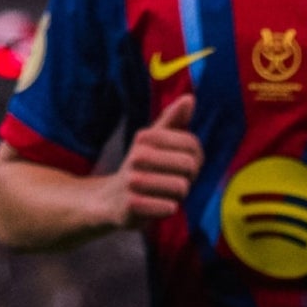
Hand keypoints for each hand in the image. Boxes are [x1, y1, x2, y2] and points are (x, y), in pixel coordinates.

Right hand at [109, 93, 202, 228]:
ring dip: (178, 195)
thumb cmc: (140, 168)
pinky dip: (168, 208)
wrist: (110, 201)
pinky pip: (169, 207)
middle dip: (188, 177)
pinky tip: (157, 205)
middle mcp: (138, 156)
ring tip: (163, 193)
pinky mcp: (132, 205)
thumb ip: (172, 121)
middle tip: (172, 180)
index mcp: (145, 138)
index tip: (181, 163)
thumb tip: (190, 98)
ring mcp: (133, 181)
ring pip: (182, 187)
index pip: (192, 143)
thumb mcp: (153, 142)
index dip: (195, 157)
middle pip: (190, 165)